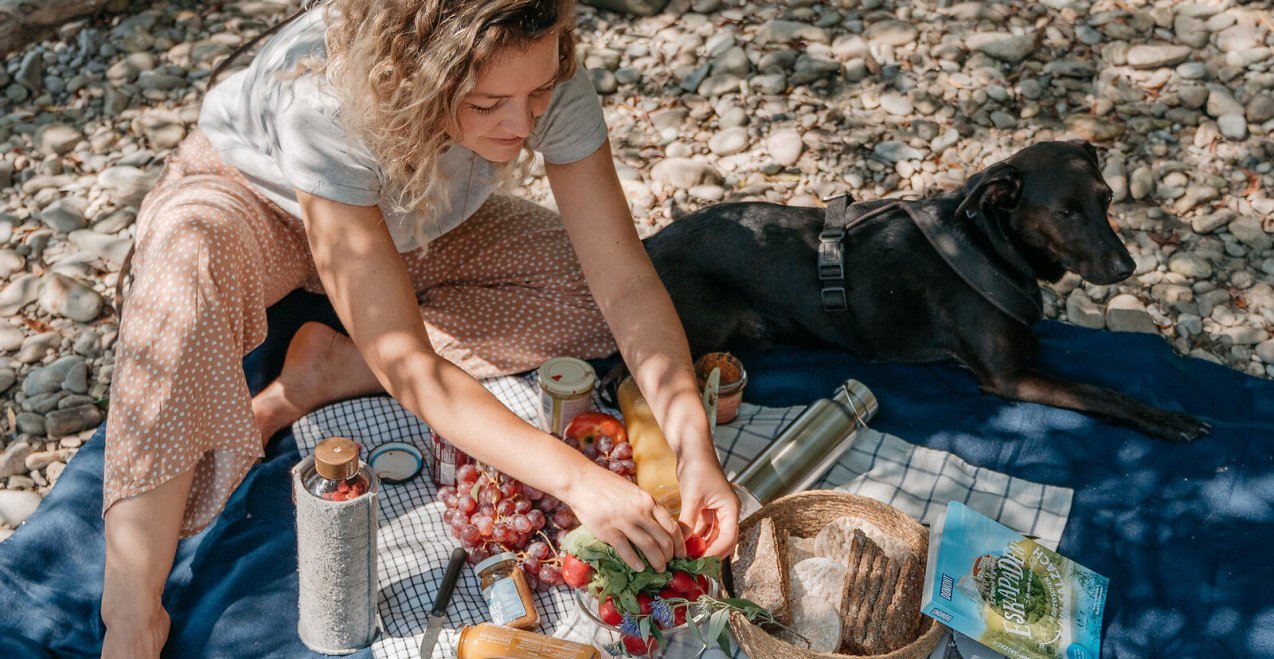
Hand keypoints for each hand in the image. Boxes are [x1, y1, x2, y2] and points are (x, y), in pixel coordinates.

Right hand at [563, 464, 682, 571]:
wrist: (582, 482)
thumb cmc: (608, 486)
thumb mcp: (634, 492)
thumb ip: (646, 507)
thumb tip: (658, 524)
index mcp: (649, 501)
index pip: (672, 526)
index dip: (679, 543)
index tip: (681, 554)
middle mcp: (640, 512)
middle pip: (663, 539)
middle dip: (670, 556)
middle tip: (669, 565)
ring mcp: (624, 521)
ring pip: (649, 546)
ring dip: (656, 561)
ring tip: (658, 570)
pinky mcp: (608, 530)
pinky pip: (626, 550)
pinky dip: (635, 562)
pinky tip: (639, 568)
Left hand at [676, 453, 739, 557]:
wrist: (692, 450)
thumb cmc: (697, 468)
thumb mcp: (692, 496)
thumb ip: (688, 521)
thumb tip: (680, 543)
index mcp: (731, 509)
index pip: (728, 538)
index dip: (715, 552)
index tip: (699, 562)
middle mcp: (727, 512)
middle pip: (722, 540)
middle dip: (708, 552)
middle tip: (690, 563)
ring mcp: (717, 511)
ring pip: (711, 536)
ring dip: (700, 546)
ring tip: (684, 556)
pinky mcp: (707, 510)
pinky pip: (703, 529)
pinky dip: (694, 537)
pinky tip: (683, 544)